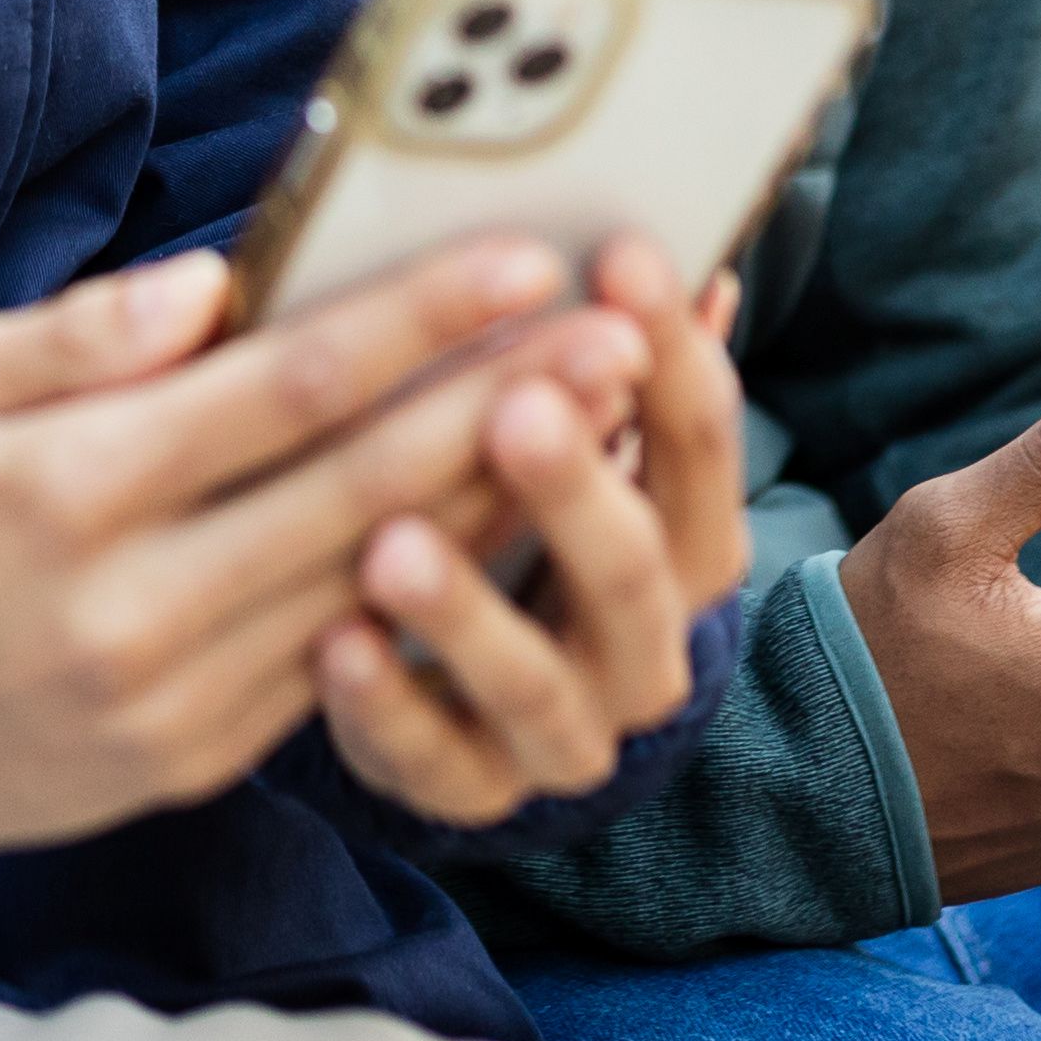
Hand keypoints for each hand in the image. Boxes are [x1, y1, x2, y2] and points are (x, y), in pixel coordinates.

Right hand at [0, 239, 653, 930]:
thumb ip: (76, 332)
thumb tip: (216, 283)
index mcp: (65, 489)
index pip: (281, 392)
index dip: (413, 324)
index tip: (521, 261)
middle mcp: (130, 604)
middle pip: (362, 491)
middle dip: (505, 407)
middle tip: (621, 334)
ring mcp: (170, 698)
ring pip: (374, 584)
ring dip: (501, 502)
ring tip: (604, 421)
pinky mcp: (194, 760)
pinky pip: (341, 664)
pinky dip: (436, 593)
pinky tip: (511, 528)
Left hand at [314, 236, 753, 822]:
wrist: (505, 701)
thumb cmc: (531, 519)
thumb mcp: (587, 440)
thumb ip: (625, 360)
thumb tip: (705, 261)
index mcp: (688, 538)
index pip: (699, 439)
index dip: (669, 349)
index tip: (619, 253)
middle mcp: (650, 643)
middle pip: (631, 568)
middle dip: (574, 486)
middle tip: (515, 406)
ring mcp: (568, 730)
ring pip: (532, 681)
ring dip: (464, 612)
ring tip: (393, 546)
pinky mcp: (474, 788)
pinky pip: (434, 758)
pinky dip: (383, 704)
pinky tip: (335, 643)